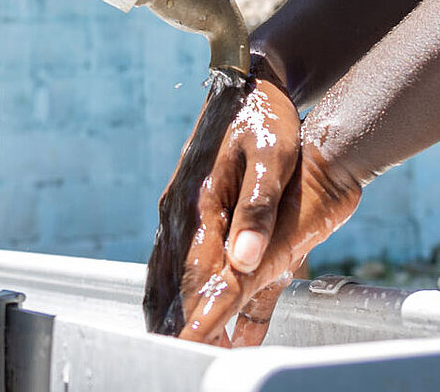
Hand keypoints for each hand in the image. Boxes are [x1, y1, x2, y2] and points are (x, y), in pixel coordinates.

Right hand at [179, 132, 360, 344]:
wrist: (246, 82)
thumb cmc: (265, 117)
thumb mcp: (273, 155)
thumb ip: (258, 207)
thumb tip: (246, 260)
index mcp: (202, 201)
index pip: (198, 274)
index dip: (199, 316)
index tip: (196, 348)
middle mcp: (181, 211)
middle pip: (172, 284)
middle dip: (176, 326)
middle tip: (184, 358)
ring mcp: (178, 211)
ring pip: (165, 276)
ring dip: (171, 315)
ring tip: (182, 349)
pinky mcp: (184, 209)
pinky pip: (171, 261)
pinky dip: (171, 293)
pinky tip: (180, 315)